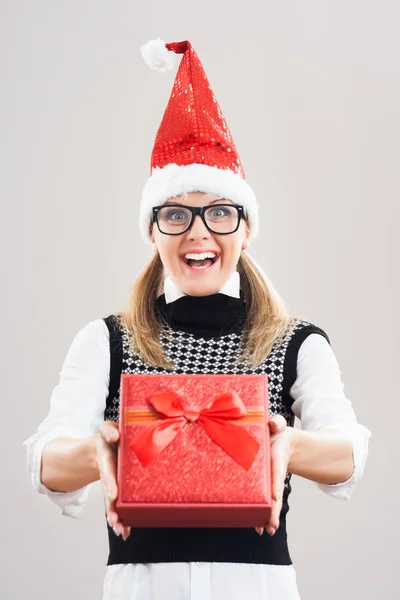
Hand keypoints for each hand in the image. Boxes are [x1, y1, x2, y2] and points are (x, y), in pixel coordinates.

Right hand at [95, 420, 130, 540]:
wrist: (100, 446)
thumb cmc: (108, 436)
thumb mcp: (106, 429)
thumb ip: (109, 431)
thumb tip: (115, 436)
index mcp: (106, 458)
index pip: (108, 471)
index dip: (110, 483)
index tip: (113, 495)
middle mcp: (107, 473)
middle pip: (108, 493)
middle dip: (111, 507)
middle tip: (114, 520)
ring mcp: (111, 483)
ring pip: (111, 502)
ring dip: (115, 516)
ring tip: (120, 530)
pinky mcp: (116, 489)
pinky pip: (117, 504)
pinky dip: (120, 517)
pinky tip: (125, 531)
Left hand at [255, 415, 293, 536]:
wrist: (282, 442)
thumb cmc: (276, 434)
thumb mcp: (278, 426)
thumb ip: (277, 423)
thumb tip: (273, 424)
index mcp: (277, 461)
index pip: (277, 475)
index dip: (275, 486)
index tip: (274, 498)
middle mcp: (274, 475)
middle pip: (274, 495)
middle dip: (272, 511)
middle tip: (270, 528)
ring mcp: (269, 482)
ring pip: (269, 502)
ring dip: (266, 516)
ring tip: (263, 531)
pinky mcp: (263, 484)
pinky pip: (261, 499)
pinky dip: (259, 512)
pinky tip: (256, 526)